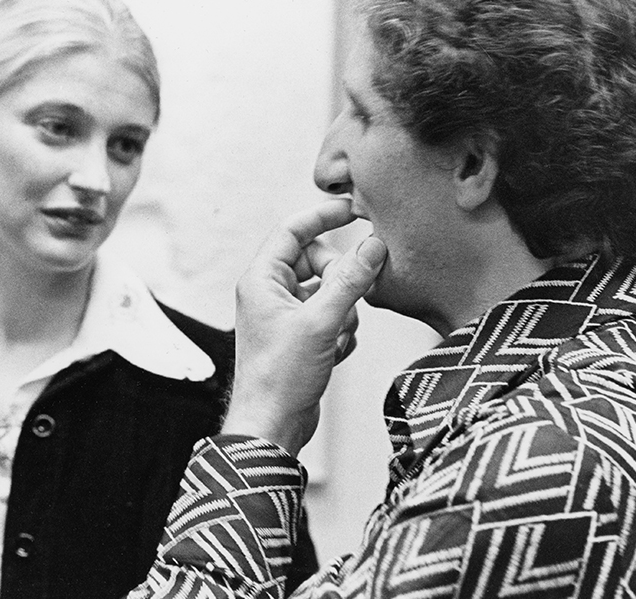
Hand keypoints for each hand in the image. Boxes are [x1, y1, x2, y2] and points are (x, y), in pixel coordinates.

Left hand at [222, 199, 387, 455]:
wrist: (273, 427)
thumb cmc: (280, 377)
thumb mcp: (321, 322)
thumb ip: (350, 280)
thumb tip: (373, 247)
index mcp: (262, 279)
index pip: (292, 230)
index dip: (323, 216)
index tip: (352, 209)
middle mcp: (270, 293)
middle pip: (316, 261)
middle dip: (340, 280)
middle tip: (350, 299)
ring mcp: (286, 316)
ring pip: (329, 291)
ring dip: (343, 312)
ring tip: (337, 336)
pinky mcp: (301, 338)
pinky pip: (332, 317)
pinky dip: (341, 331)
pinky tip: (335, 353)